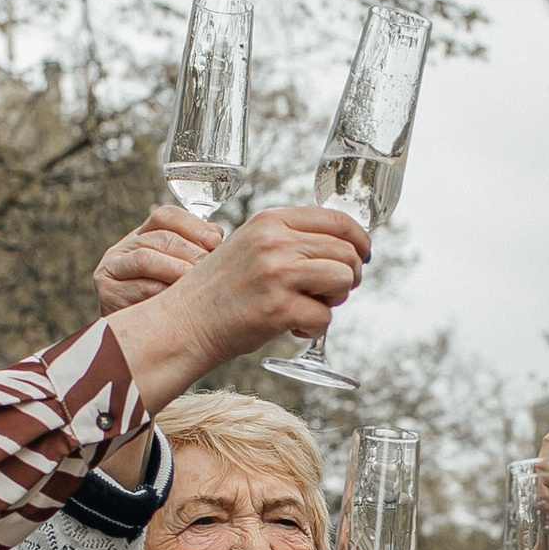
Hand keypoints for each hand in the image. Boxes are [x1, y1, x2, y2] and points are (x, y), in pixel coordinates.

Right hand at [95, 204, 221, 316]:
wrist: (133, 345)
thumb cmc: (165, 307)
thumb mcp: (179, 274)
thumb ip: (196, 252)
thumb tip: (216, 235)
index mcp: (139, 239)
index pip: (164, 218)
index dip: (192, 225)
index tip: (215, 240)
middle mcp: (121, 251)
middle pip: (158, 238)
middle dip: (190, 251)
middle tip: (211, 267)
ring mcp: (111, 272)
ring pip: (146, 260)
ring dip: (178, 270)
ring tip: (199, 284)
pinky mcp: (108, 295)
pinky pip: (140, 290)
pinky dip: (165, 295)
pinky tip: (183, 303)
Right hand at [106, 209, 369, 408]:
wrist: (185, 323)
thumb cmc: (222, 291)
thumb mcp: (251, 247)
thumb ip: (289, 240)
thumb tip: (344, 250)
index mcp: (270, 221)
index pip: (336, 219)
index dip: (360, 240)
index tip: (363, 256)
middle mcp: (274, 242)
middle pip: (346, 252)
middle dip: (349, 277)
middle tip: (331, 293)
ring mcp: (276, 274)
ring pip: (343, 280)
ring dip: (335, 300)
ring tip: (311, 307)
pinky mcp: (278, 308)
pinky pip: (325, 318)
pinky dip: (315, 329)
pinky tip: (294, 328)